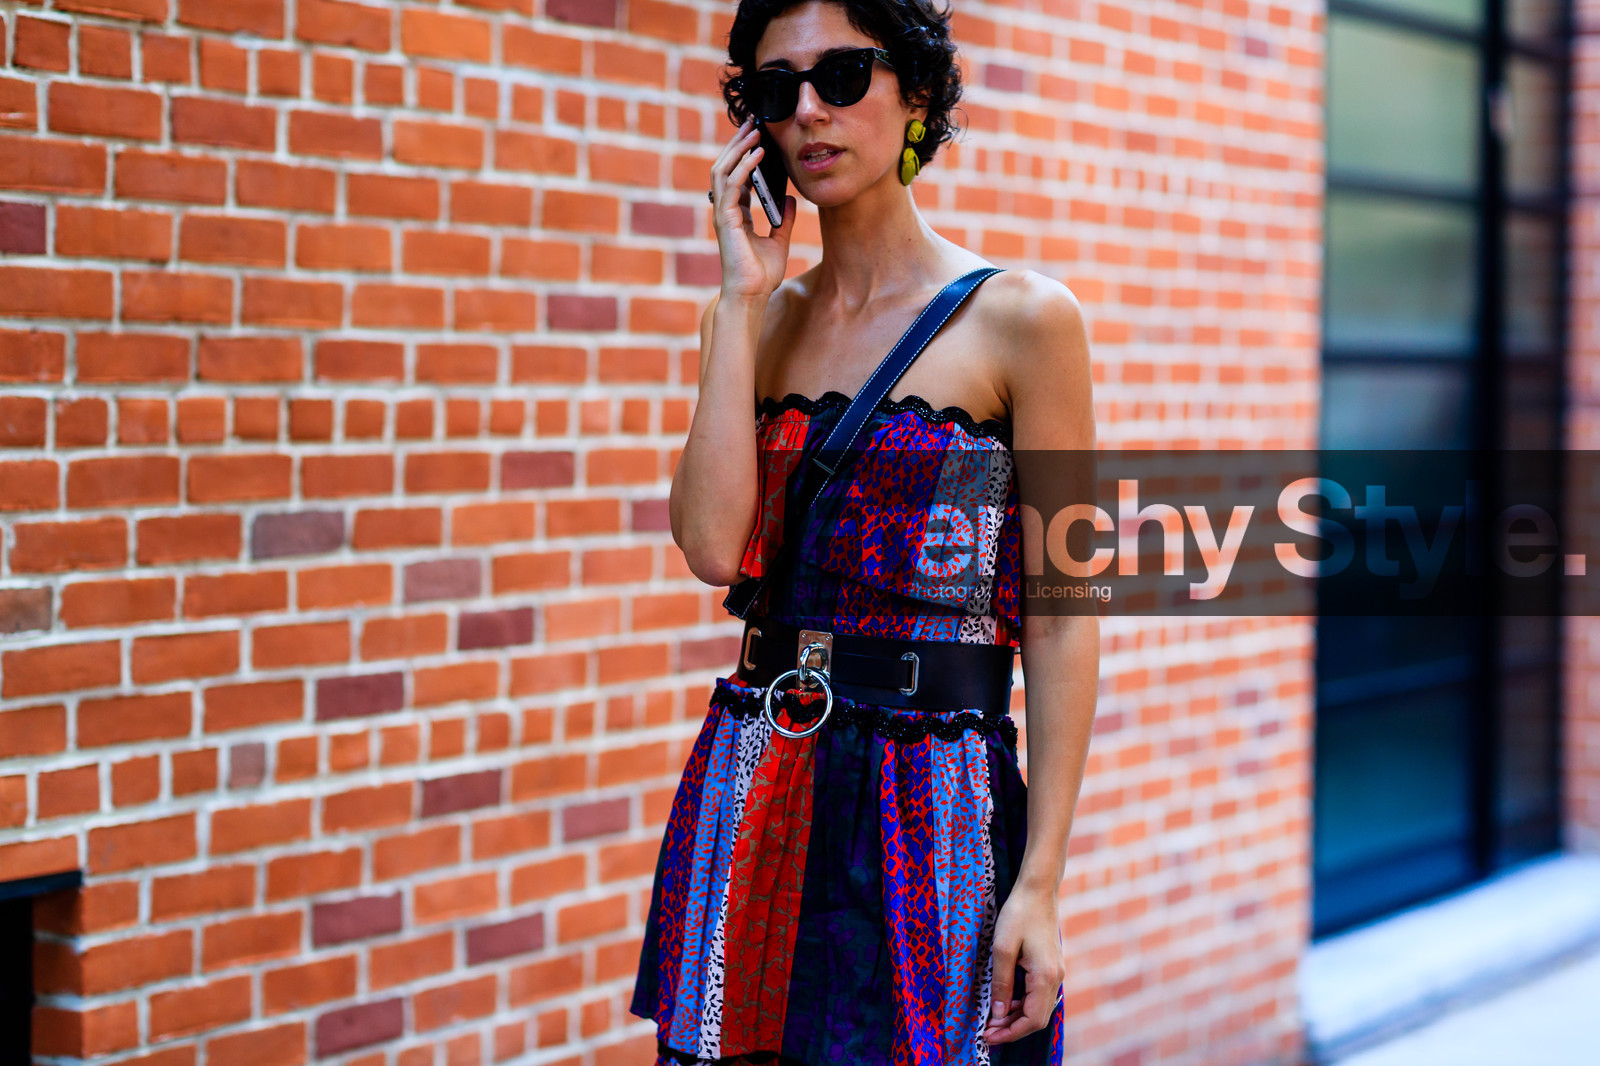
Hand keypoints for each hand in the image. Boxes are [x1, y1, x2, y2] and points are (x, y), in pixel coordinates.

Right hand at [709, 116, 795, 299]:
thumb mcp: (780, 241)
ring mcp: (723, 214)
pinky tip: (756, 153)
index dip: (745, 154)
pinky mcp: (725, 219)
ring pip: (723, 170)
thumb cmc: (762, 275)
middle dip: (738, 142)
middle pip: (726, 167)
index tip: (758, 135)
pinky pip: (731, 185)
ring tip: (754, 130)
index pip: (737, 176)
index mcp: (736, 215)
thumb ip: (784, 219)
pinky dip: (744, 166)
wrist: (752, 295)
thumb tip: (791, 199)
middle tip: (753, 121)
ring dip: (738, 148)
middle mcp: (726, 211)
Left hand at [984, 885, 1063, 1044]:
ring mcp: (1055, 972)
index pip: (1032, 1020)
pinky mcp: (1051, 966)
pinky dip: (1021, 1003)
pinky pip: (1038, 994)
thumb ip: (1001, 983)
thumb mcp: (1002, 948)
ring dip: (1016, 1017)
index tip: (987, 1035)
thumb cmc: (1019, 914)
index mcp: (1045, 977)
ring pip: (1038, 1007)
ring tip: (991, 1018)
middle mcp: (1056, 978)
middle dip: (1012, 1029)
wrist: (1038, 890)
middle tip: (986, 1030)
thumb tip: (998, 1014)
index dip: (1010, 1033)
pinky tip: (1004, 999)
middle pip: (1037, 1018)